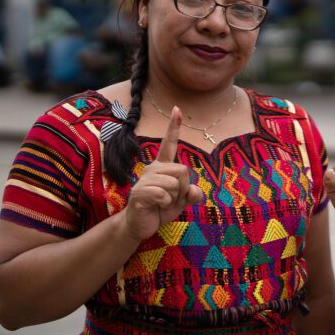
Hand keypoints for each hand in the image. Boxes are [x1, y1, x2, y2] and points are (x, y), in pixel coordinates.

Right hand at [121, 107, 203, 240]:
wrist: (140, 225)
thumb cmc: (160, 209)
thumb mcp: (181, 202)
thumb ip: (192, 194)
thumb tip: (195, 191)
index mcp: (162, 167)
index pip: (169, 144)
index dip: (173, 127)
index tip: (177, 109)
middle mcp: (153, 168)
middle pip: (183, 170)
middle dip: (183, 188)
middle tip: (171, 198)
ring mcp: (145, 179)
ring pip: (174, 184)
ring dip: (173, 198)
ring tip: (162, 203)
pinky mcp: (139, 192)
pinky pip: (163, 195)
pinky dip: (165, 204)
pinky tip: (156, 207)